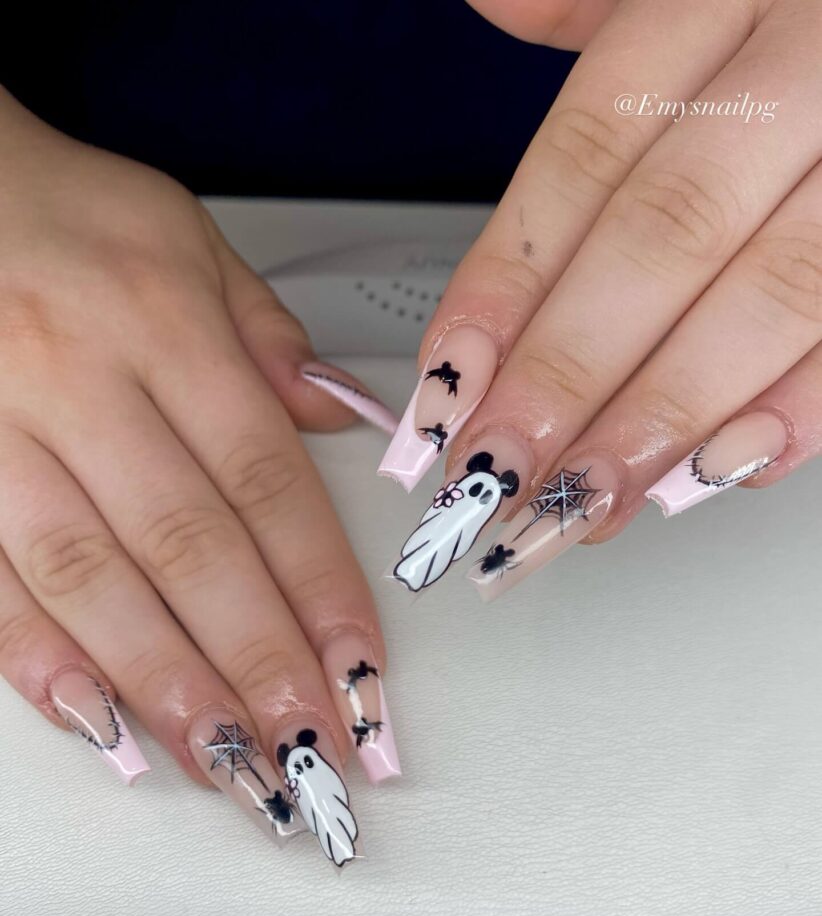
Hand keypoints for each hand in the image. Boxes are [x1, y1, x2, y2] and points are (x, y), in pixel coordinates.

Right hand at [0, 89, 399, 866]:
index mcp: (162, 324)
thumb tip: (339, 420)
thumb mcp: (188, 240)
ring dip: (165, 683)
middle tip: (312, 749)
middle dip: (256, 661)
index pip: (264, 480)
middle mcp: (80, 383)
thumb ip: (265, 339)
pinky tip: (97, 722)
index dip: (317, 584)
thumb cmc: (66, 214)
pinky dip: (39, 655)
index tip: (360, 668)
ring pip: (90, 578)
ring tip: (229, 764)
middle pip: (187, 546)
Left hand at [381, 0, 820, 597]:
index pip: (586, 157)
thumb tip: (492, 5)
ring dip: (667, 414)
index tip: (448, 390)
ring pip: (767, 295)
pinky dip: (800, 405)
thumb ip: (590, 3)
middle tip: (500, 474)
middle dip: (571, 373)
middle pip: (664, 238)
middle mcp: (802, 69)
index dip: (508, 284)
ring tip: (586, 499)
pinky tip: (721, 470)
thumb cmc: (788, 14)